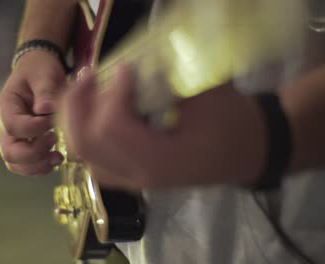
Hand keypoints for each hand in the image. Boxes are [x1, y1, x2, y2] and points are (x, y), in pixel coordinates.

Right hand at [0, 51, 64, 175]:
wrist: (39, 72)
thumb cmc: (40, 70)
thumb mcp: (43, 73)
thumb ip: (45, 90)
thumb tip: (46, 109)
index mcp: (7, 106)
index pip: (13, 126)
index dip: (33, 129)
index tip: (52, 122)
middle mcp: (5, 126)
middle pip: (9, 152)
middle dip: (34, 154)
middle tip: (54, 140)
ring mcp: (14, 138)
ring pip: (16, 164)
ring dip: (37, 166)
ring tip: (58, 157)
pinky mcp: (26, 145)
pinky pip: (27, 166)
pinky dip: (41, 168)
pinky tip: (57, 158)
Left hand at [58, 65, 266, 189]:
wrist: (248, 150)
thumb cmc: (233, 123)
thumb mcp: (205, 95)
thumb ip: (163, 81)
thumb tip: (131, 65)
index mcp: (159, 161)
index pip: (111, 128)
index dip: (111, 92)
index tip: (125, 66)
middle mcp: (138, 175)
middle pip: (84, 143)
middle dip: (78, 104)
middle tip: (90, 74)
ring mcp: (132, 178)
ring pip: (83, 152)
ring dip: (77, 118)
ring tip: (87, 88)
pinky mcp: (131, 173)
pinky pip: (94, 157)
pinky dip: (86, 131)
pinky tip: (96, 110)